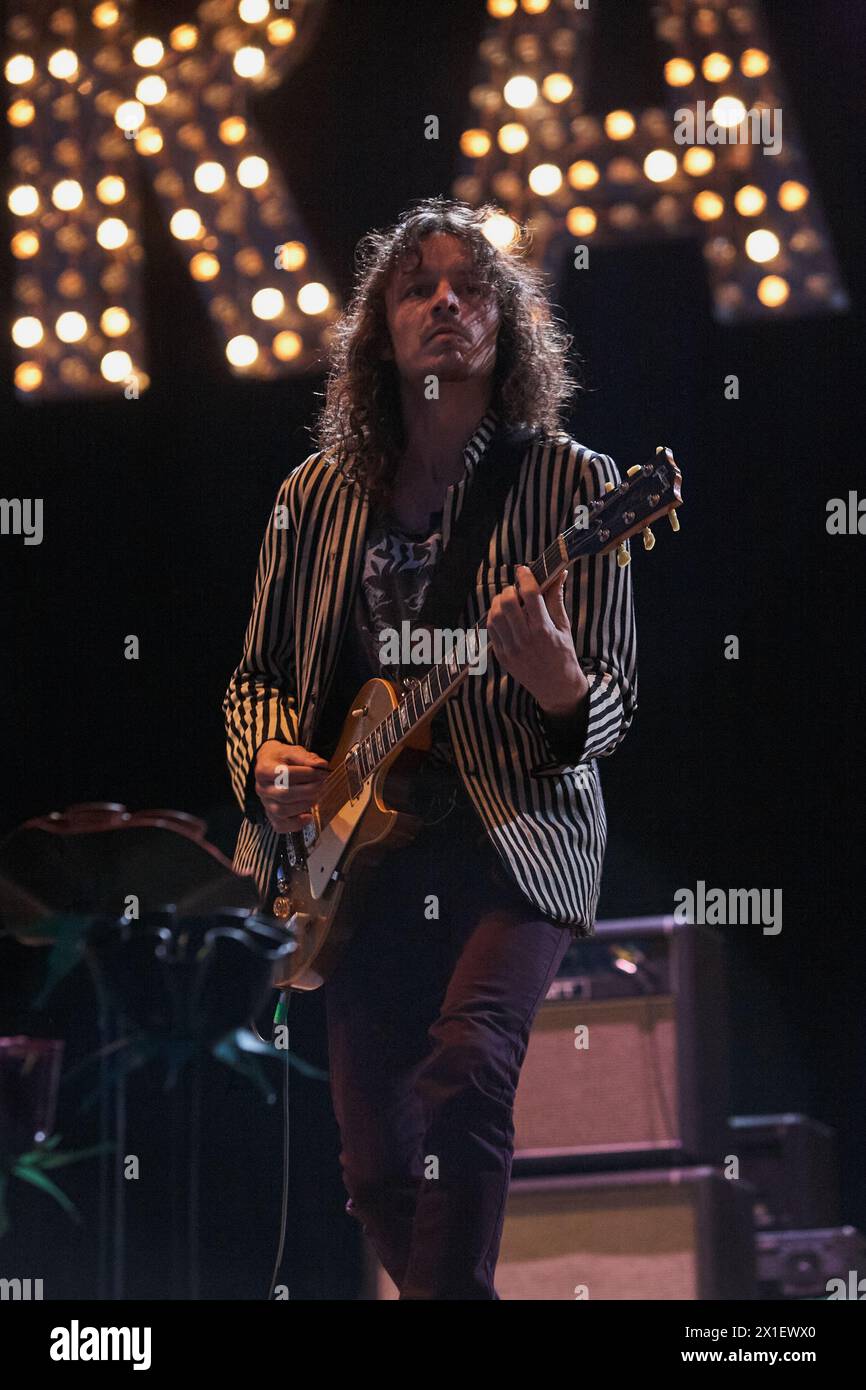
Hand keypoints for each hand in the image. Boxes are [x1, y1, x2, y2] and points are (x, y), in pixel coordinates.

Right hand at [254, 741, 328, 833]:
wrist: (270, 764)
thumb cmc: (282, 758)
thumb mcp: (292, 752)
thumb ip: (306, 758)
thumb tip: (322, 765)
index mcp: (263, 770)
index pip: (284, 774)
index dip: (306, 774)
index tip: (322, 772)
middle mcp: (261, 788)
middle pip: (284, 795)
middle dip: (308, 790)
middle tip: (322, 784)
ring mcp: (265, 803)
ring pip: (282, 811)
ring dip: (304, 805)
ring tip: (317, 796)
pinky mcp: (271, 814)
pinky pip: (280, 826)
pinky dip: (296, 824)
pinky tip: (308, 816)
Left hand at [486, 565, 588, 716]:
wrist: (556, 687)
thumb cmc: (564, 654)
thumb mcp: (564, 626)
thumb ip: (556, 599)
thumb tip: (559, 574)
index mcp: (543, 629)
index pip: (530, 594)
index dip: (525, 577)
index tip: (524, 570)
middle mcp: (525, 639)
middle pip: (507, 602)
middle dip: (510, 590)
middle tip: (516, 589)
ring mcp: (511, 649)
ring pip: (494, 616)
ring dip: (499, 603)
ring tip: (508, 602)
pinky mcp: (502, 656)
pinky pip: (491, 631)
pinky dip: (495, 618)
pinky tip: (504, 616)